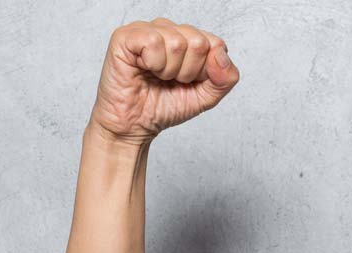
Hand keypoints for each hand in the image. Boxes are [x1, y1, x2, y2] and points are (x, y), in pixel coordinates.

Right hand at [88, 18, 238, 146]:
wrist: (135, 124)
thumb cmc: (166, 106)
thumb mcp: (207, 96)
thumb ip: (225, 78)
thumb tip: (221, 53)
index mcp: (190, 40)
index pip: (216, 45)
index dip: (206, 71)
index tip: (190, 82)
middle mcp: (170, 30)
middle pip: (198, 42)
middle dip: (188, 72)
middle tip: (171, 81)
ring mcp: (147, 30)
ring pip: (177, 42)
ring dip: (169, 70)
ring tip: (157, 76)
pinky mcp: (126, 36)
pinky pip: (153, 41)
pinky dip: (153, 64)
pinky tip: (144, 69)